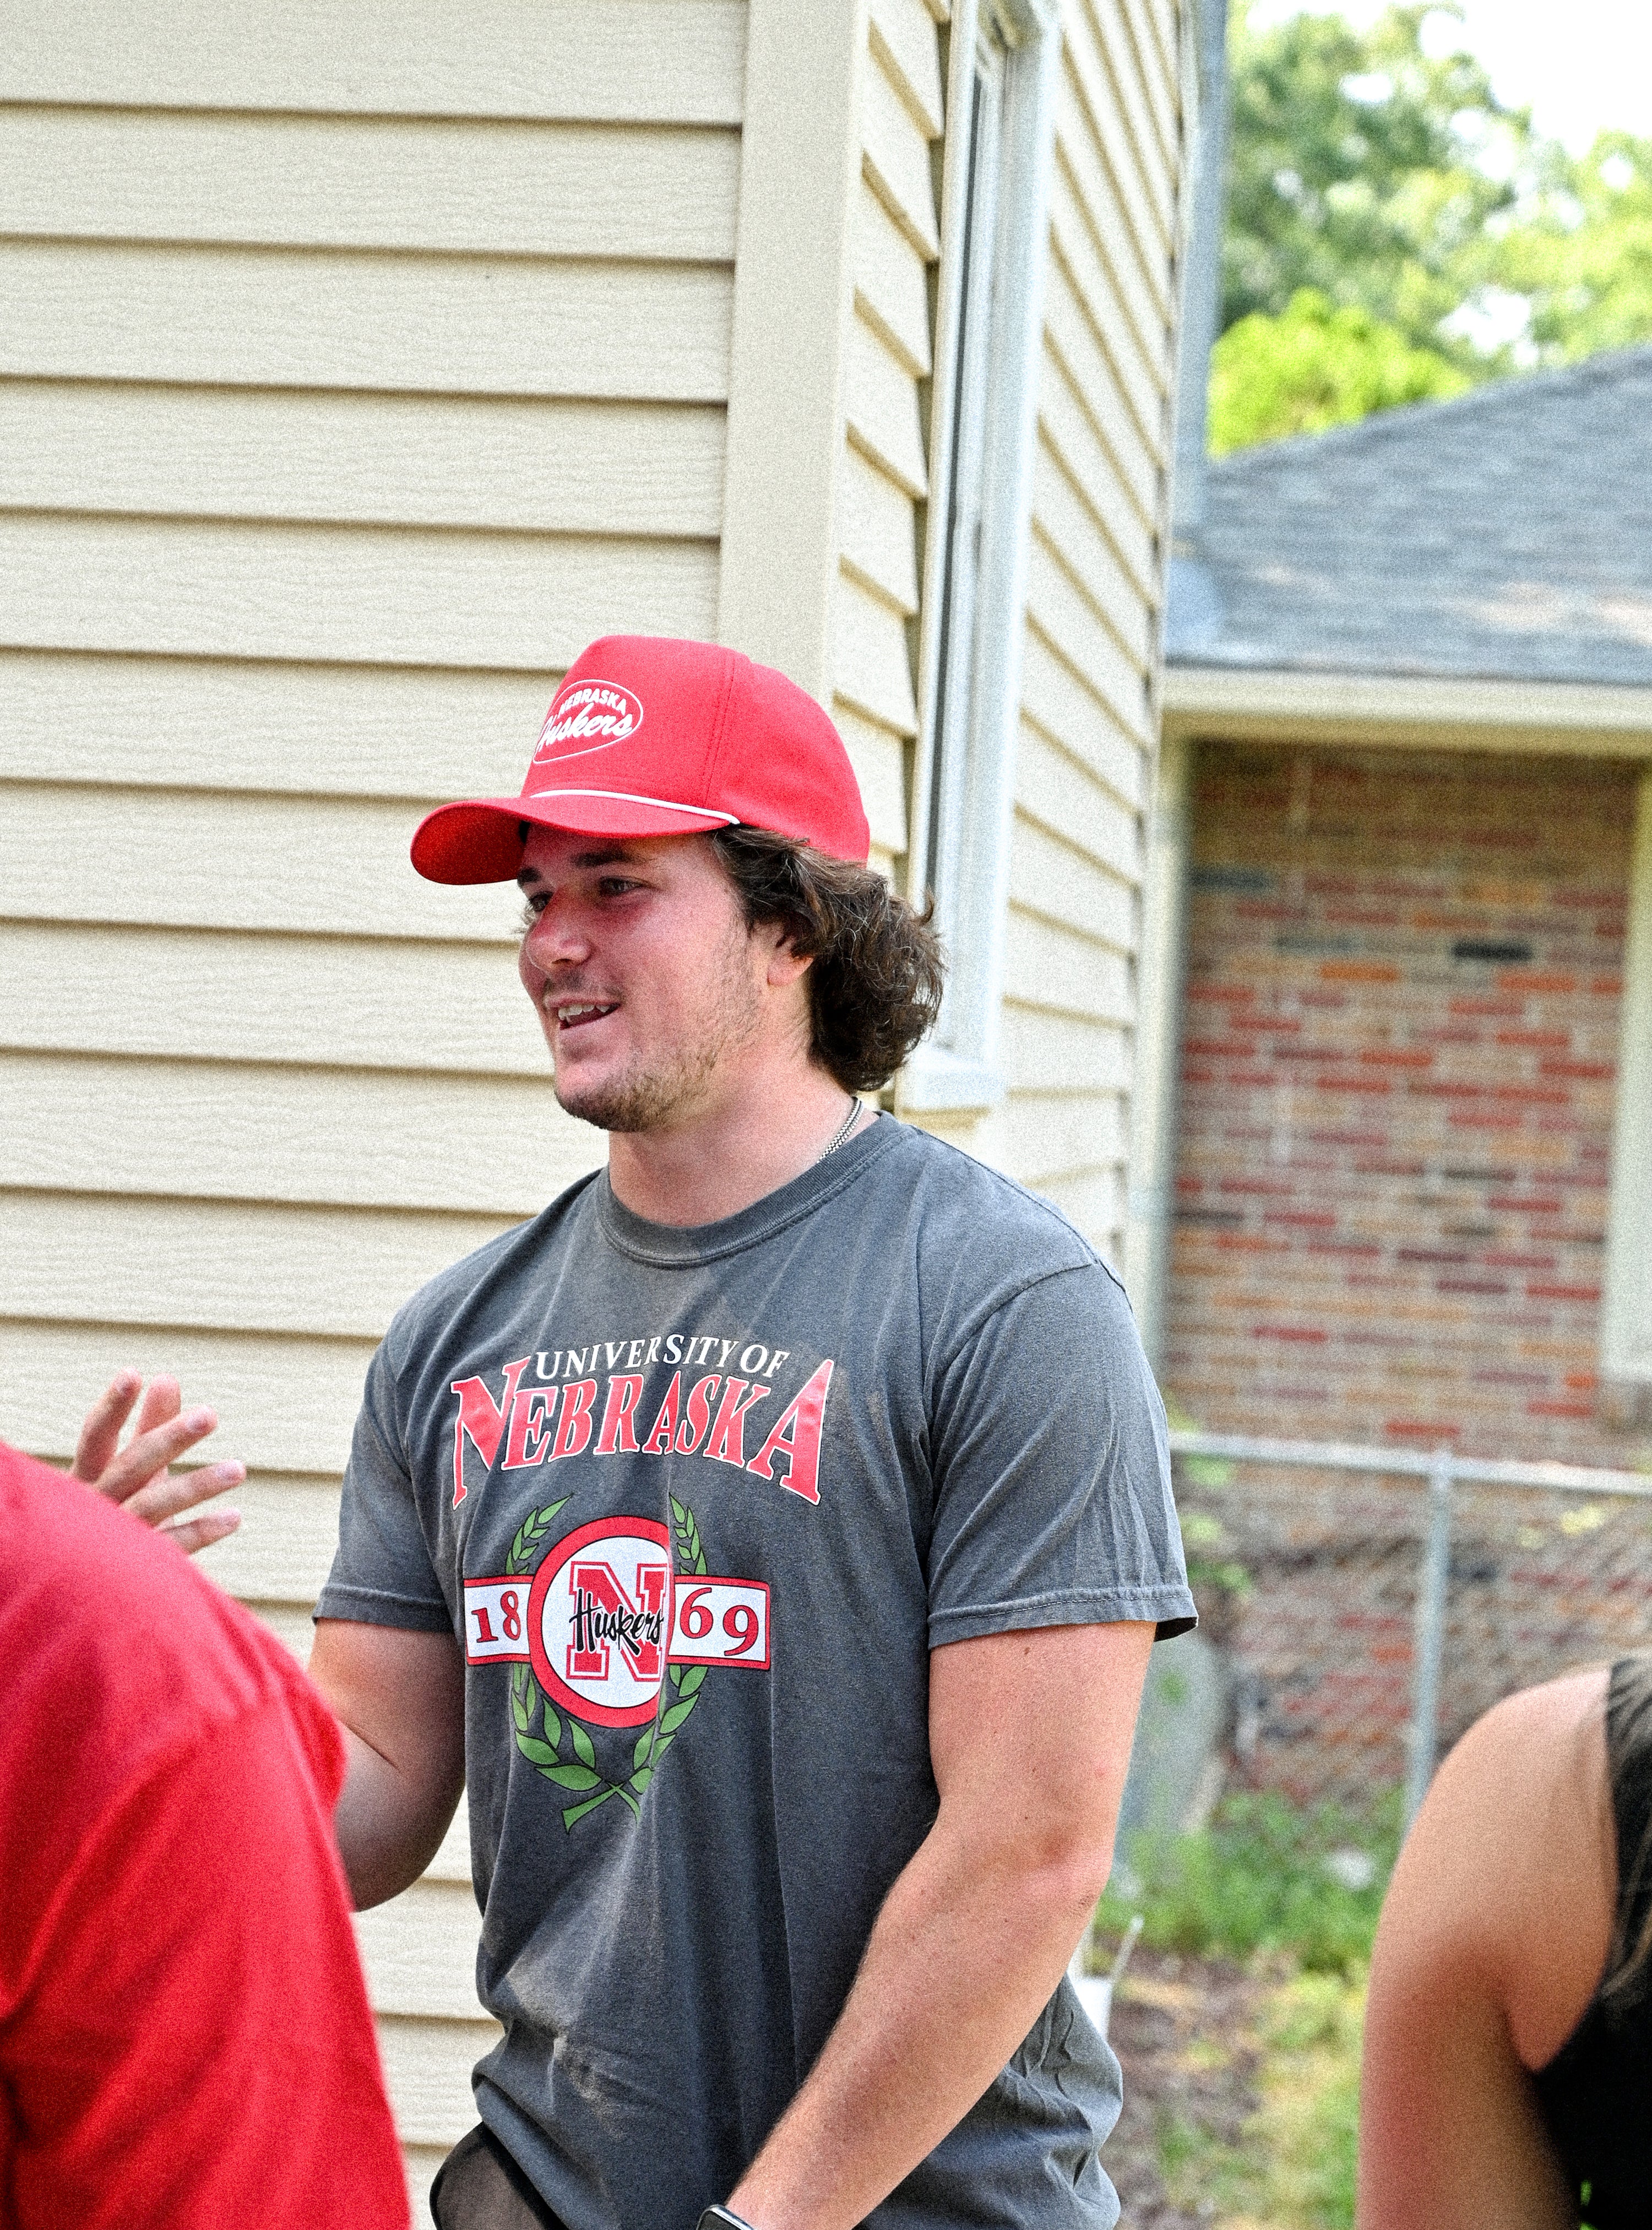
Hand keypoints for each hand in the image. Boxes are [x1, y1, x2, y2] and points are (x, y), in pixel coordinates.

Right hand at [73, 1371, 244, 1555]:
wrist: (94, 1587)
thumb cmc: (117, 1513)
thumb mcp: (134, 1471)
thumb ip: (148, 1426)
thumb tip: (166, 1378)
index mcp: (86, 1477)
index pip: (95, 1437)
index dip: (112, 1407)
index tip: (133, 1374)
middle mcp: (93, 1506)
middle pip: (130, 1467)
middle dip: (168, 1439)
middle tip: (209, 1415)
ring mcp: (110, 1539)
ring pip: (152, 1506)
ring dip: (197, 1486)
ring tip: (239, 1469)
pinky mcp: (132, 1570)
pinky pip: (170, 1549)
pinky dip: (201, 1532)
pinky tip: (234, 1517)